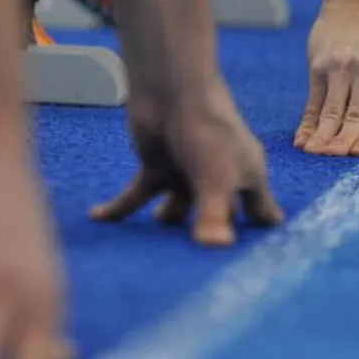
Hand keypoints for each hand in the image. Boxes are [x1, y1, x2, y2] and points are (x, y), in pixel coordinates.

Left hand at [92, 80, 283, 245]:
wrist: (170, 88)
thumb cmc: (207, 129)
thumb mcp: (215, 178)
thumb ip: (214, 216)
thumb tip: (215, 248)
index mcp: (246, 177)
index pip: (262, 213)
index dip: (260, 234)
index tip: (255, 261)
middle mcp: (219, 178)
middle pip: (220, 217)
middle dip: (210, 237)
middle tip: (198, 269)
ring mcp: (186, 174)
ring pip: (178, 211)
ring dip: (166, 225)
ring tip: (155, 253)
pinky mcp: (156, 168)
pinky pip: (136, 196)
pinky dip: (117, 208)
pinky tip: (97, 217)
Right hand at [295, 0, 358, 156]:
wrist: (357, 1)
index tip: (358, 157)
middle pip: (355, 118)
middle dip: (342, 143)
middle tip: (332, 161)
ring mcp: (341, 68)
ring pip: (332, 112)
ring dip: (322, 137)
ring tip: (314, 154)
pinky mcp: (320, 64)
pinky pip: (314, 100)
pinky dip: (308, 122)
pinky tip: (302, 138)